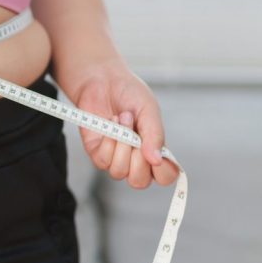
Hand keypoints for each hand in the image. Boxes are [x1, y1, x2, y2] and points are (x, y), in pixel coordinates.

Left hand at [65, 59, 179, 188]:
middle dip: (138, 160)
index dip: (164, 172)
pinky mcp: (96, 152)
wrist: (102, 80)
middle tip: (137, 134)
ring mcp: (115, 157)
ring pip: (119, 172)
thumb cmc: (129, 94)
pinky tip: (110, 124)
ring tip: (123, 120)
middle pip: (139, 182)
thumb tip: (157, 160)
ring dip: (122, 145)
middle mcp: (135, 158)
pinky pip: (103, 161)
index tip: (160, 155)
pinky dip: (108, 142)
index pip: (165, 176)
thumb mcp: (149, 111)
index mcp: (154, 150)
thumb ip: (155, 135)